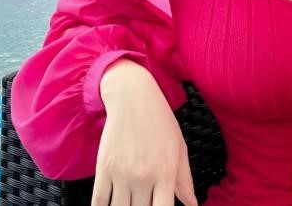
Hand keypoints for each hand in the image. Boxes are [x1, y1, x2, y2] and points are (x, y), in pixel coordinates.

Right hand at [92, 64, 197, 205]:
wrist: (132, 96)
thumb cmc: (159, 120)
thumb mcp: (178, 147)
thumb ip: (185, 180)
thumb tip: (192, 205)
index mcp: (165, 173)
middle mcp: (144, 177)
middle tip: (141, 203)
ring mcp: (122, 173)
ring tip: (128, 204)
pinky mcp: (104, 168)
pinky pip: (99, 201)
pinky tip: (109, 205)